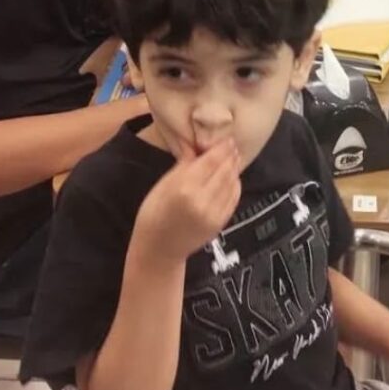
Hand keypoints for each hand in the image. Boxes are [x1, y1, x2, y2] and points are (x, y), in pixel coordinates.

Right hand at [132, 138, 241, 266]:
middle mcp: (203, 200)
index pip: (211, 161)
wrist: (158, 251)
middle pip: (225, 171)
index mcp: (184, 188)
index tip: (227, 138)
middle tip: (233, 144)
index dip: (222, 148)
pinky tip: (233, 177)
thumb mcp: (162, 185)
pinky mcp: (220, 223)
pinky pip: (233, 199)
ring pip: (232, 184)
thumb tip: (196, 146)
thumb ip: (183, 165)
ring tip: (234, 158)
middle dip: (231, 156)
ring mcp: (214, 214)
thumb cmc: (153, 214)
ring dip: (235, 169)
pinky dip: (235, 185)